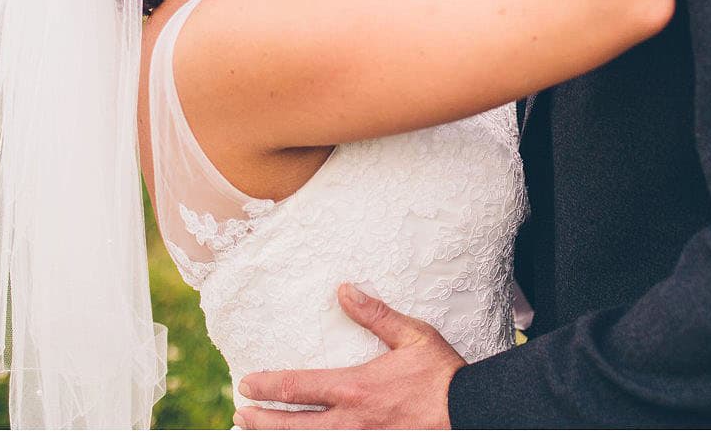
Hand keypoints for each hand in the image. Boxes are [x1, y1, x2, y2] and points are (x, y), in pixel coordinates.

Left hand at [234, 285, 464, 428]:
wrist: (471, 412)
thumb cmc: (441, 374)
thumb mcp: (412, 336)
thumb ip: (376, 315)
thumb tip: (345, 291)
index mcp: (354, 387)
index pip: (296, 387)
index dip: (265, 386)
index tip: (245, 383)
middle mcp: (349, 420)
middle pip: (292, 425)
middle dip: (261, 420)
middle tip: (240, 414)